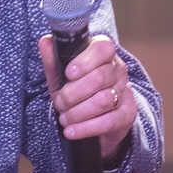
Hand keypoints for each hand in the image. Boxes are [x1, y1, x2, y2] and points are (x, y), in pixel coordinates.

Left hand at [39, 34, 136, 162]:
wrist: (94, 120)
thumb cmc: (76, 92)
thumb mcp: (60, 77)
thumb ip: (53, 60)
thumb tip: (45, 41)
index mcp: (103, 54)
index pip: (103, 48)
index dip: (85, 61)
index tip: (69, 74)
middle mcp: (117, 70)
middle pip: (99, 78)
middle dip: (72, 94)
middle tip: (60, 103)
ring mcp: (125, 91)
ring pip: (102, 100)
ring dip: (77, 112)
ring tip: (65, 118)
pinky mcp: (127, 114)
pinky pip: (109, 121)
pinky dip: (86, 128)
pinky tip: (71, 131)